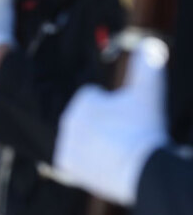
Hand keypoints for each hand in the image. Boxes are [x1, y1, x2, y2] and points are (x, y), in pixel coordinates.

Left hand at [53, 36, 168, 205]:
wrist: (140, 170)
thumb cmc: (144, 129)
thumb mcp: (148, 92)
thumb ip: (148, 65)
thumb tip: (150, 44)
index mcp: (84, 100)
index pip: (100, 102)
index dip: (117, 111)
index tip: (128, 121)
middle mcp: (68, 119)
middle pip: (91, 122)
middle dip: (106, 127)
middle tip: (125, 137)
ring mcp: (65, 142)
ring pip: (85, 140)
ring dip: (97, 144)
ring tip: (117, 151)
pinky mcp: (64, 163)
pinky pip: (75, 161)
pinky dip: (87, 164)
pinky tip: (104, 163)